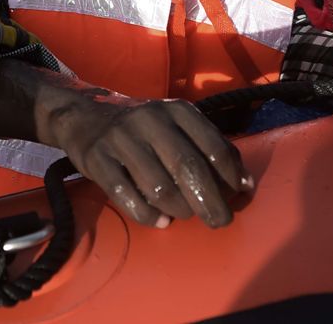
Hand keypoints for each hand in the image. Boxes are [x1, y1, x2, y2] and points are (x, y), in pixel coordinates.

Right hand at [38, 92, 252, 228]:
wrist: (86, 115)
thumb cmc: (145, 128)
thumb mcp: (178, 124)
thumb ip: (210, 147)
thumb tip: (245, 183)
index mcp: (177, 110)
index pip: (212, 145)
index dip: (230, 174)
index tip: (238, 194)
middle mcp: (151, 120)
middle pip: (188, 167)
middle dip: (210, 201)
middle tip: (220, 221)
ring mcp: (122, 139)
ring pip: (158, 185)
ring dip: (178, 208)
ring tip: (185, 215)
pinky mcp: (98, 160)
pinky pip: (126, 195)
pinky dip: (147, 214)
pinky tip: (160, 221)